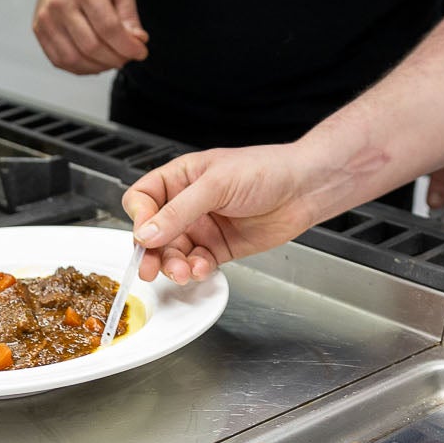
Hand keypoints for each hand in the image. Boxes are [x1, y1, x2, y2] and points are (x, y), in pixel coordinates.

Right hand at [32, 0, 148, 73]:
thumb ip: (130, 15)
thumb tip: (138, 41)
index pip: (108, 28)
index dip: (127, 46)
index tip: (141, 51)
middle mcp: (61, 4)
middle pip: (91, 46)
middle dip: (116, 58)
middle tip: (128, 56)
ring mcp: (46, 19)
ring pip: (74, 59)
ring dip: (99, 66)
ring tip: (112, 59)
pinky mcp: (39, 30)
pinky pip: (60, 60)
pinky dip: (81, 68)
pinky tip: (95, 61)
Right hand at [122, 145, 332, 283]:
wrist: (303, 189)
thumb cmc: (266, 170)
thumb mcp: (216, 185)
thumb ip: (179, 211)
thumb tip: (146, 232)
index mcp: (181, 177)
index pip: (144, 198)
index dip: (140, 217)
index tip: (144, 235)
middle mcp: (188, 203)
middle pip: (154, 232)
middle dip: (151, 251)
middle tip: (149, 269)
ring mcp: (203, 226)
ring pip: (173, 252)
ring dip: (173, 265)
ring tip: (182, 271)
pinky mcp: (219, 247)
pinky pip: (196, 263)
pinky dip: (194, 270)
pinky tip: (201, 269)